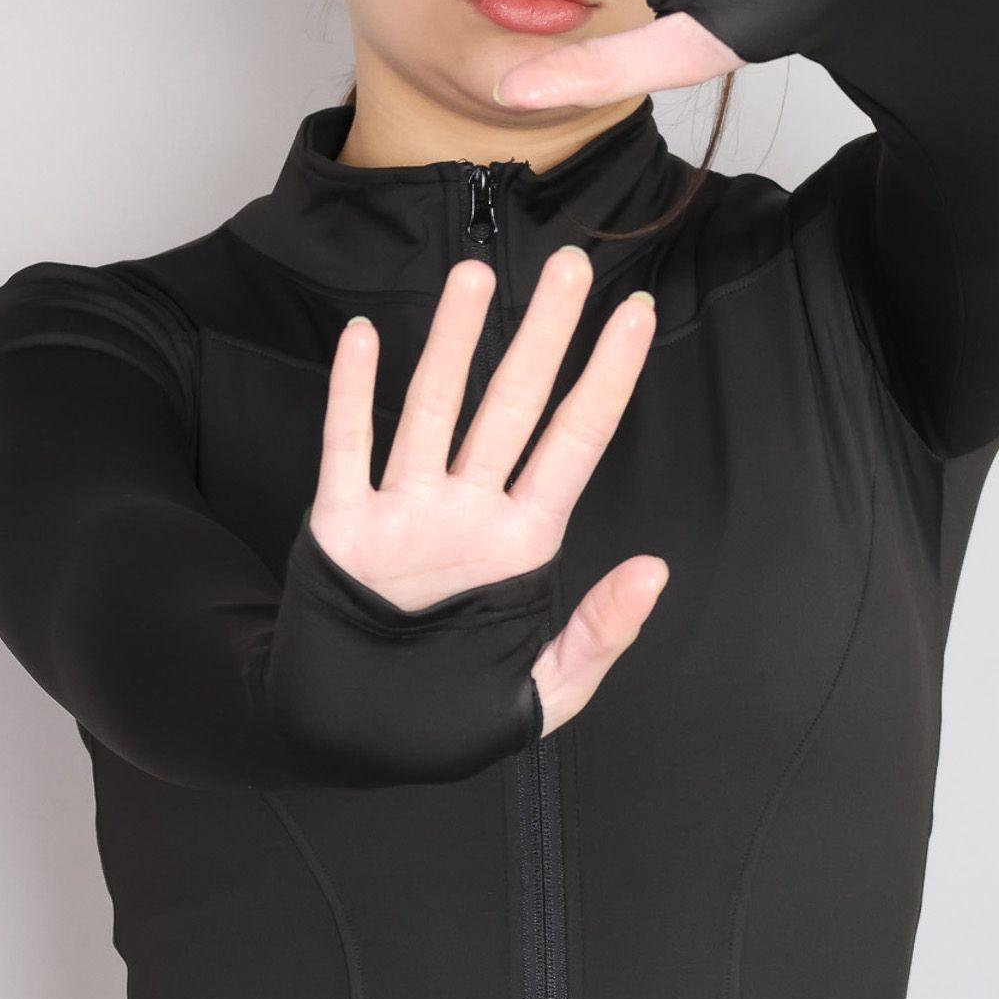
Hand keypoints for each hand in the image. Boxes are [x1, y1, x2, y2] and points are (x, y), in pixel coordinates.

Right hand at [308, 245, 668, 735]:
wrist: (354, 735)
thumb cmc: (451, 711)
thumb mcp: (544, 694)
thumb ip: (600, 635)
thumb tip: (656, 571)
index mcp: (523, 544)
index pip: (576, 442)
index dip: (608, 378)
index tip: (636, 314)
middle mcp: (468, 510)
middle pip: (512, 404)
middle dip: (542, 334)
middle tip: (569, 263)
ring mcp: (404, 509)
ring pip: (432, 407)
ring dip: (451, 342)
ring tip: (474, 274)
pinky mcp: (342, 523)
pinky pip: (345, 446)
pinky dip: (350, 393)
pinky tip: (362, 337)